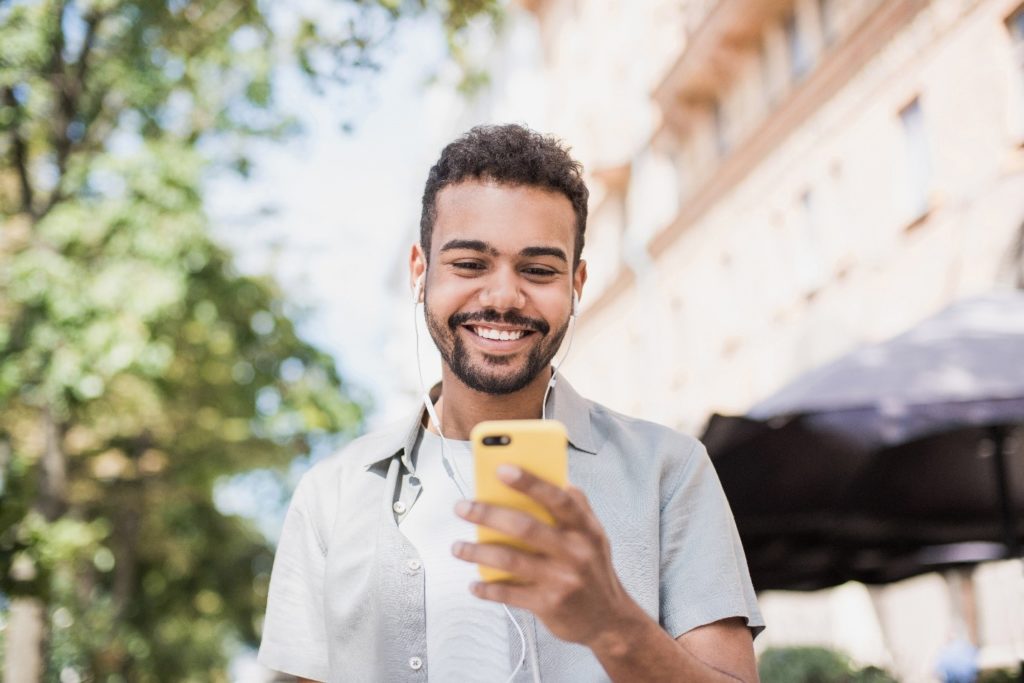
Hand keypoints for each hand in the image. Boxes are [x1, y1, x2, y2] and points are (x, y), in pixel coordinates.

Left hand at [452, 465, 635, 646]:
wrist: (609, 620)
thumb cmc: (593, 570)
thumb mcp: (595, 535)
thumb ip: (577, 507)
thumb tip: (556, 477)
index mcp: (585, 530)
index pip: (558, 499)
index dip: (530, 482)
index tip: (501, 469)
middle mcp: (575, 553)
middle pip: (525, 527)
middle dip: (488, 514)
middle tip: (462, 507)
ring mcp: (561, 580)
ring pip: (511, 560)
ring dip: (478, 552)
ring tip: (458, 546)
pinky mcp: (548, 605)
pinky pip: (509, 594)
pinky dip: (487, 589)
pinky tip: (474, 584)